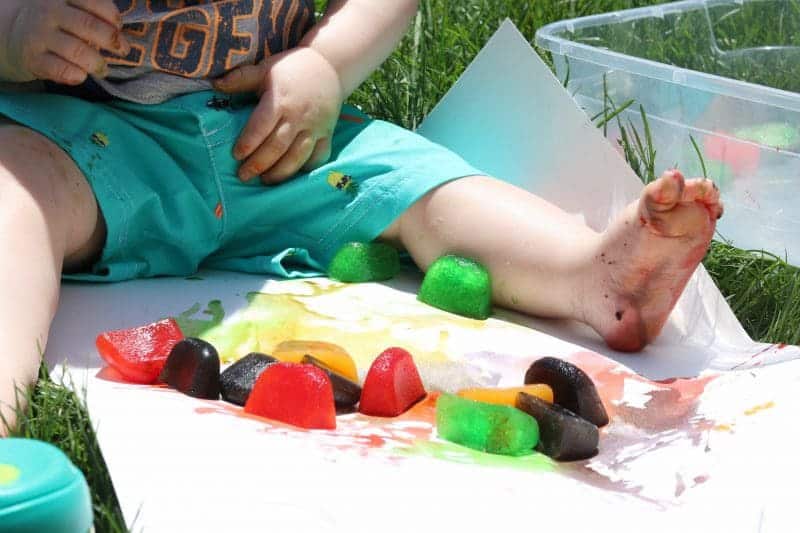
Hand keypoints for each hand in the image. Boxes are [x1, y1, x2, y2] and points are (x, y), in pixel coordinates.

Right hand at [4, 0, 129, 84]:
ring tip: (103, 69)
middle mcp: (50, 13)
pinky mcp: (33, 59)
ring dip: (97, 63)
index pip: (93, 1)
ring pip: (77, 50)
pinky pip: (60, 69)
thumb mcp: (67, 6)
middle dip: (112, 40)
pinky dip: (76, 75)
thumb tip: (120, 33)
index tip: (118, 27)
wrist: (11, 32)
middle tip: (123, 50)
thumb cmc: (53, 21)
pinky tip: (82, 75)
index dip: (112, 15)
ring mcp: (40, 36)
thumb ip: (91, 14)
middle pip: (88, 26)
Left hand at [214, 46, 343, 184]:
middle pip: (278, 146)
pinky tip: (292, 175)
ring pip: (298, 156)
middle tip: (244, 175)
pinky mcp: (327, 134)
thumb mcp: (265, 69)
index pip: (262, 126)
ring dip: (280, 172)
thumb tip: (215, 85)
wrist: (330, 66)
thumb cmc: (291, 68)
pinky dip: (306, 169)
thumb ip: (241, 78)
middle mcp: (299, 116)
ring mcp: (315, 127)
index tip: (236, 155)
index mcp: (281, 100)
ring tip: (265, 180)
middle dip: (259, 164)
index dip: (248, 143)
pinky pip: (318, 157)